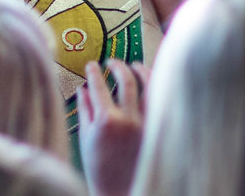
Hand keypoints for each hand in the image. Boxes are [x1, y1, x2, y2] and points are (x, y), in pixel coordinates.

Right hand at [77, 59, 150, 195]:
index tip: (91, 65)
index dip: (94, 72)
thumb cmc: (100, 167)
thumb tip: (83, 88)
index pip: (99, 86)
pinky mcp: (158, 130)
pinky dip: (156, 89)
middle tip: (111, 62)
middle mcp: (129, 120)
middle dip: (118, 65)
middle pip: (127, 80)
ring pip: (151, 87)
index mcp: (107, 121)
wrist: (121, 190)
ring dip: (143, 71)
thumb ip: (85, 110)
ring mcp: (147, 125)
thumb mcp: (86, 138)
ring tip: (135, 65)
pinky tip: (151, 83)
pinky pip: (161, 102)